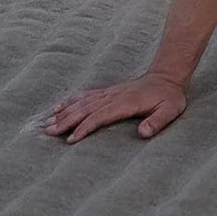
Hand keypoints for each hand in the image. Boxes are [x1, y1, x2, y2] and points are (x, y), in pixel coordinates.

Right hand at [43, 73, 187, 143]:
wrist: (167, 76)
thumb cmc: (170, 97)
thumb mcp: (170, 110)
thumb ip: (157, 121)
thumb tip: (143, 133)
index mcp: (125, 103)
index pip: (100, 116)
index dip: (85, 127)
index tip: (70, 139)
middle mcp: (113, 96)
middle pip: (85, 109)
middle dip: (66, 121)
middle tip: (48, 132)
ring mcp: (109, 93)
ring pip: (82, 103)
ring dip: (64, 112)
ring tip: (46, 123)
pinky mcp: (108, 92)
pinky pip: (86, 96)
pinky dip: (71, 101)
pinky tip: (59, 106)